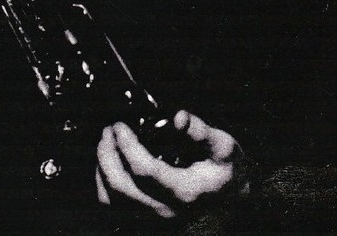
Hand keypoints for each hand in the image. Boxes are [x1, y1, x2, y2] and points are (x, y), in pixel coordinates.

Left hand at [95, 110, 249, 218]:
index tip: (120, 125)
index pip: (144, 170)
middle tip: (109, 129)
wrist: (234, 201)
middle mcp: (165, 210)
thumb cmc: (227, 171)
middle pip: (120, 186)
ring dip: (102, 168)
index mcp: (184, 191)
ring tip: (106, 143)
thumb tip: (178, 117)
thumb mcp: (223, 147)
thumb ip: (201, 131)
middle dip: (107, 153)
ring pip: (112, 199)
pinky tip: (109, 164)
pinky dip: (104, 184)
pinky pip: (114, 207)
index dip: (127, 145)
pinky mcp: (147, 218)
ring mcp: (154, 218)